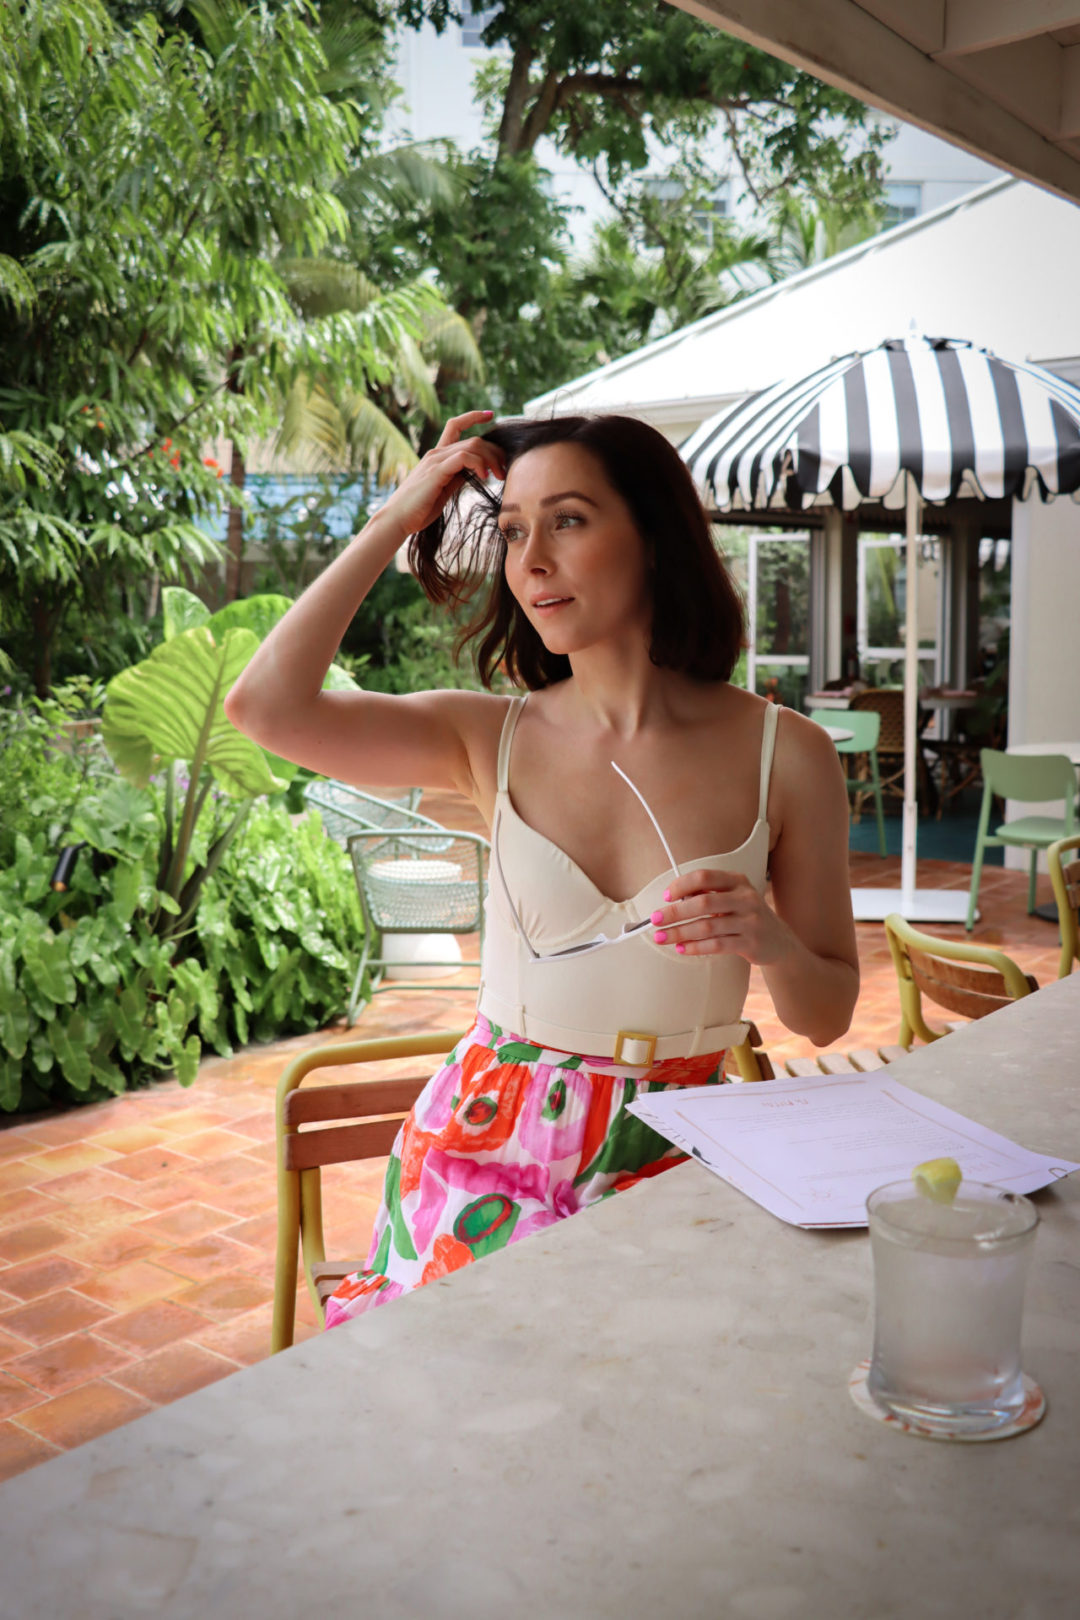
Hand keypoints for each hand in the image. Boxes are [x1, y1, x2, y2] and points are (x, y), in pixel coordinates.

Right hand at [377, 410, 506, 542]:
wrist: (398, 519)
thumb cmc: (419, 509)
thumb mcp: (445, 490)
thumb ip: (458, 477)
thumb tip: (475, 471)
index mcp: (438, 456)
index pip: (455, 425)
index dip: (473, 416)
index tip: (490, 415)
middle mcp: (436, 453)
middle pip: (473, 439)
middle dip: (495, 452)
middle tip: (504, 470)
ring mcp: (435, 460)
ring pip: (472, 446)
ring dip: (491, 459)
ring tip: (499, 476)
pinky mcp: (436, 471)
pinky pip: (463, 457)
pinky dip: (479, 464)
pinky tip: (484, 477)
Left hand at [650, 869, 793, 966]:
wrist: (779, 941)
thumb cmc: (745, 916)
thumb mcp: (732, 897)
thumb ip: (708, 894)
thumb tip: (672, 900)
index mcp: (737, 881)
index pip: (704, 876)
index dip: (682, 885)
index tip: (666, 896)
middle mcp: (746, 898)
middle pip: (703, 902)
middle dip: (675, 912)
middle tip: (654, 920)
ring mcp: (750, 921)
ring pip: (707, 926)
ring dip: (680, 932)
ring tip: (662, 937)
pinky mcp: (751, 943)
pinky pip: (717, 945)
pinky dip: (696, 947)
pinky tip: (682, 948)